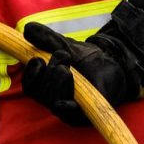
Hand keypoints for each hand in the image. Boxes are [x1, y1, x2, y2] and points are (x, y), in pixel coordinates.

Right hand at [21, 23, 140, 126]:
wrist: (115, 64)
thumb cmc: (88, 59)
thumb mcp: (66, 45)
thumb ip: (47, 39)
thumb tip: (27, 28)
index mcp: (48, 87)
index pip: (31, 87)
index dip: (30, 75)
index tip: (38, 59)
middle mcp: (56, 101)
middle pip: (41, 94)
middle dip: (49, 72)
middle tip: (64, 55)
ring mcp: (70, 110)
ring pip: (53, 102)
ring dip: (58, 82)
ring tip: (69, 68)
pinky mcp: (85, 115)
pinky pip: (71, 114)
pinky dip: (66, 105)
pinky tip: (67, 98)